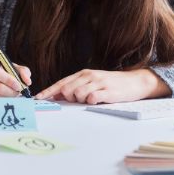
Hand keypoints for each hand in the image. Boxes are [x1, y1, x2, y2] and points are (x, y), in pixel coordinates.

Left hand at [35, 68, 170, 104]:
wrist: (135, 81)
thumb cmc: (112, 84)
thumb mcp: (93, 81)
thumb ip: (78, 86)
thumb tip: (59, 96)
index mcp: (83, 74)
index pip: (61, 83)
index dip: (49, 91)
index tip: (38, 98)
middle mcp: (89, 76)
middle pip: (67, 89)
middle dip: (67, 98)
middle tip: (78, 100)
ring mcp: (98, 83)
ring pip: (78, 94)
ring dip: (80, 101)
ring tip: (91, 100)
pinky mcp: (107, 91)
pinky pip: (92, 98)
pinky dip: (91, 101)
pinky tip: (96, 100)